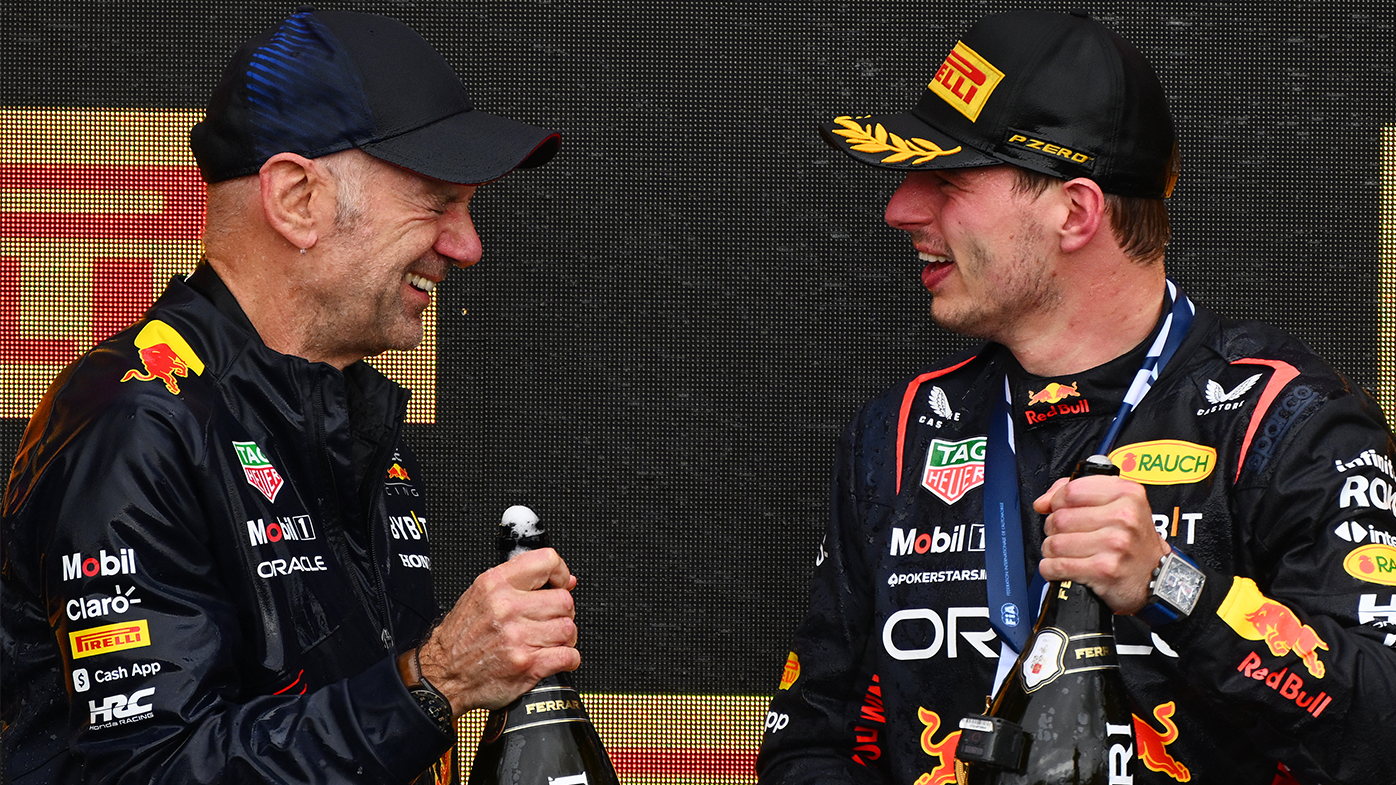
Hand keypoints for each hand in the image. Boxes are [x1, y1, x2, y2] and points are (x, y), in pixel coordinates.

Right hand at [413, 547, 578, 714]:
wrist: (442, 675)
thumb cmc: (461, 638)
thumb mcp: (480, 595)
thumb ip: (519, 583)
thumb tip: (564, 580)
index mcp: (495, 585)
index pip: (546, 561)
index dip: (560, 573)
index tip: (561, 584)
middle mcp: (506, 608)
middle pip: (564, 600)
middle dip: (563, 612)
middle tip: (550, 620)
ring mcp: (517, 637)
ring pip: (569, 629)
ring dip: (564, 638)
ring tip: (548, 641)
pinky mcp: (527, 665)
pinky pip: (569, 656)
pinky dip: (569, 660)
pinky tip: (554, 657)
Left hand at [1032, 474, 1167, 614]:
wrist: (1157, 577)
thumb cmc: (1134, 541)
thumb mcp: (1119, 505)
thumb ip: (1079, 492)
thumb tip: (1042, 502)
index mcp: (1127, 494)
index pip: (1071, 490)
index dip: (1056, 501)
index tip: (1057, 509)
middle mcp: (1124, 517)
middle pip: (1059, 518)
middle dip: (1053, 529)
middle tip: (1066, 536)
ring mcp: (1115, 544)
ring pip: (1055, 543)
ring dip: (1051, 551)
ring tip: (1065, 553)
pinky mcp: (1105, 570)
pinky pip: (1057, 566)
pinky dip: (1051, 569)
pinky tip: (1061, 568)